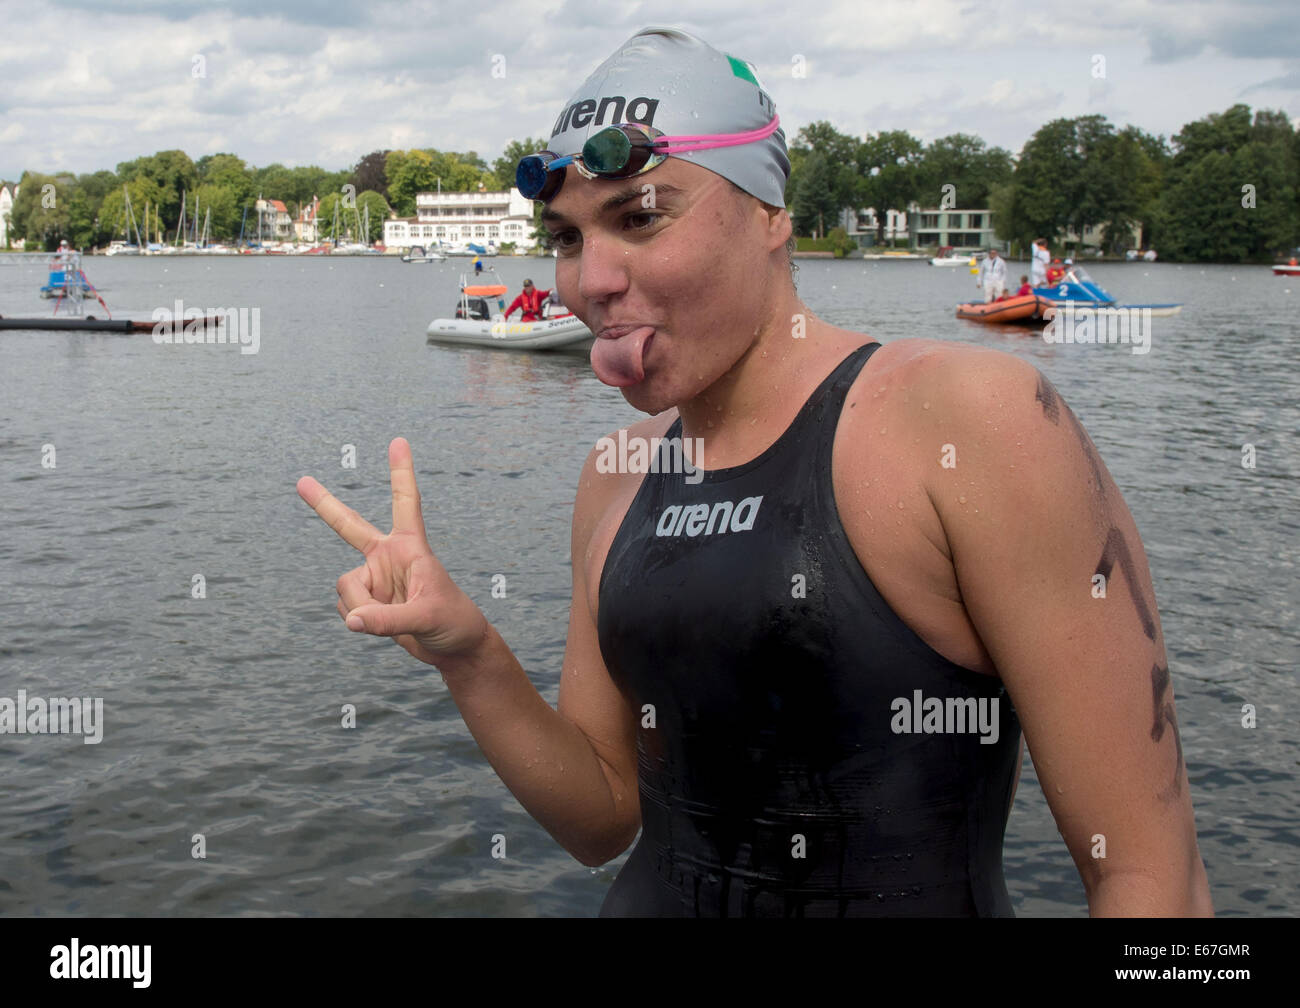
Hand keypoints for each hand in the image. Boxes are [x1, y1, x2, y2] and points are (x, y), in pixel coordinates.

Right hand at [297, 438, 487, 664]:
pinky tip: (381, 627)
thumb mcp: (425, 617)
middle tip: (301, 481)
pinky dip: (359, 621)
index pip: (406, 502)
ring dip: (362, 609)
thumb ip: (387, 620)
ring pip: (346, 589)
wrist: (454, 649)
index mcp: (411, 547)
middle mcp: (388, 557)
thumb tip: (352, 620)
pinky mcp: (368, 603)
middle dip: (325, 504)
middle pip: (349, 526)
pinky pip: (348, 610)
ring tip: (392, 621)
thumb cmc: (453, 622)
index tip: (398, 441)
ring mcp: (376, 579)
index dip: (401, 472)